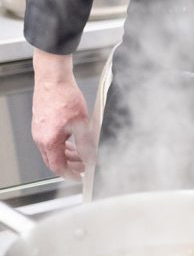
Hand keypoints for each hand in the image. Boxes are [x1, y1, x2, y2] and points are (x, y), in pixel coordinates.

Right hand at [31, 50, 90, 178]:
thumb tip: (91, 158)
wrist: (53, 78)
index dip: (70, 174)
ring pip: (53, 150)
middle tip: (84, 166)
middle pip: (54, 160)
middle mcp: (41, 138)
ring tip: (81, 154)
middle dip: (71, 165)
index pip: (58, 167)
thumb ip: (86, 145)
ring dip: (67, 154)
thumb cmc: (65, 96)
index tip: (80, 177)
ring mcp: (39, 131)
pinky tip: (73, 140)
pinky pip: (51, 140)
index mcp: (49, 141)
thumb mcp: (82, 124)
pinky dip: (63, 144)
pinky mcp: (41, 123)